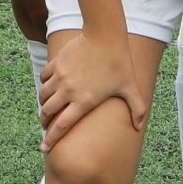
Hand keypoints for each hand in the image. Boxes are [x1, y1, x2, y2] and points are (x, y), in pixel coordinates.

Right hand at [39, 31, 145, 148]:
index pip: (62, 126)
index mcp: (84, 101)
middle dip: (44, 123)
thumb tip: (139, 128)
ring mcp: (60, 77)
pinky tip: (49, 86)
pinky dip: (44, 84)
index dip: (51, 139)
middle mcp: (68, 91)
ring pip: (43, 96)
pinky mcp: (56, 64)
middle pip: (47, 113)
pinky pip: (43, 78)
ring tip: (48, 107)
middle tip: (46, 126)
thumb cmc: (119, 62)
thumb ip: (137, 109)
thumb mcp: (130, 87)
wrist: (105, 35)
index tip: (44, 148)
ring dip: (44, 104)